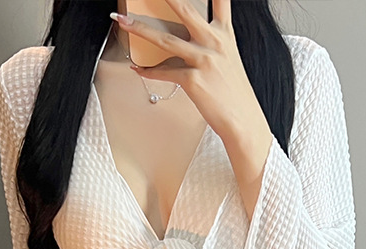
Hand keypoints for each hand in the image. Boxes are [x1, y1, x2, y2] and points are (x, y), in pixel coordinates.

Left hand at [111, 0, 267, 141]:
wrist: (241, 120)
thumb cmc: (233, 94)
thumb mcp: (228, 60)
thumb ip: (210, 44)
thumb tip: (185, 41)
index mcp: (225, 34)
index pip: (220, 0)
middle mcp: (214, 42)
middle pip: (185, 9)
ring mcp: (203, 60)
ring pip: (165, 39)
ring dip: (140, 28)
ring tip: (123, 20)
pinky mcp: (193, 80)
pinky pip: (164, 72)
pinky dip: (148, 71)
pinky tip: (137, 68)